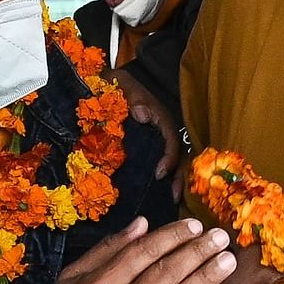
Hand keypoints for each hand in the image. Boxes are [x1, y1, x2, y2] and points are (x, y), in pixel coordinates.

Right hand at [40, 217, 235, 283]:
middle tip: (219, 236)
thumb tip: (142, 224)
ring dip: (207, 277)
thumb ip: (106, 250)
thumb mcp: (71, 279)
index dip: (172, 236)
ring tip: (227, 260)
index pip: (143, 254)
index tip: (193, 225)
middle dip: (196, 252)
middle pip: (166, 273)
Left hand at [106, 69, 184, 201]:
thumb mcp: (122, 84)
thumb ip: (133, 96)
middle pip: (179, 155)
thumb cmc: (114, 84)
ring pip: (173, 162)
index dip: (169, 157)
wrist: (105, 83)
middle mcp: (162, 130)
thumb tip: (142, 114)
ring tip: (170, 200)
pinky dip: (162, 180)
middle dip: (179, 176)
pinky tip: (156, 195)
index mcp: (159, 116)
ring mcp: (156, 140)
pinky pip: (159, 163)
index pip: (172, 139)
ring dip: (174, 180)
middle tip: (173, 197)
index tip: (160, 173)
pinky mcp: (147, 147)